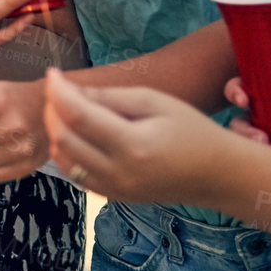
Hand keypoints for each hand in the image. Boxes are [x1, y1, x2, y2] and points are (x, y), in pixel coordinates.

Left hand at [45, 69, 229, 202]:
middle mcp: (120, 172)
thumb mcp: (156, 102)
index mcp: (134, 145)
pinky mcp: (113, 197)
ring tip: (65, 108)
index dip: (59, 92)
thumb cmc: (192, 131)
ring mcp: (114, 190)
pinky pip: (74, 175)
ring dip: (55, 131)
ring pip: (63, 159)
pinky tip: (74, 134)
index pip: (79, 116)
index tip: (53, 72)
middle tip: (58, 89)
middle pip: (64, 139)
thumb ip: (111, 97)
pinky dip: (65, 152)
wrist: (218, 175)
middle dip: (52, 109)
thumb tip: (70, 91)